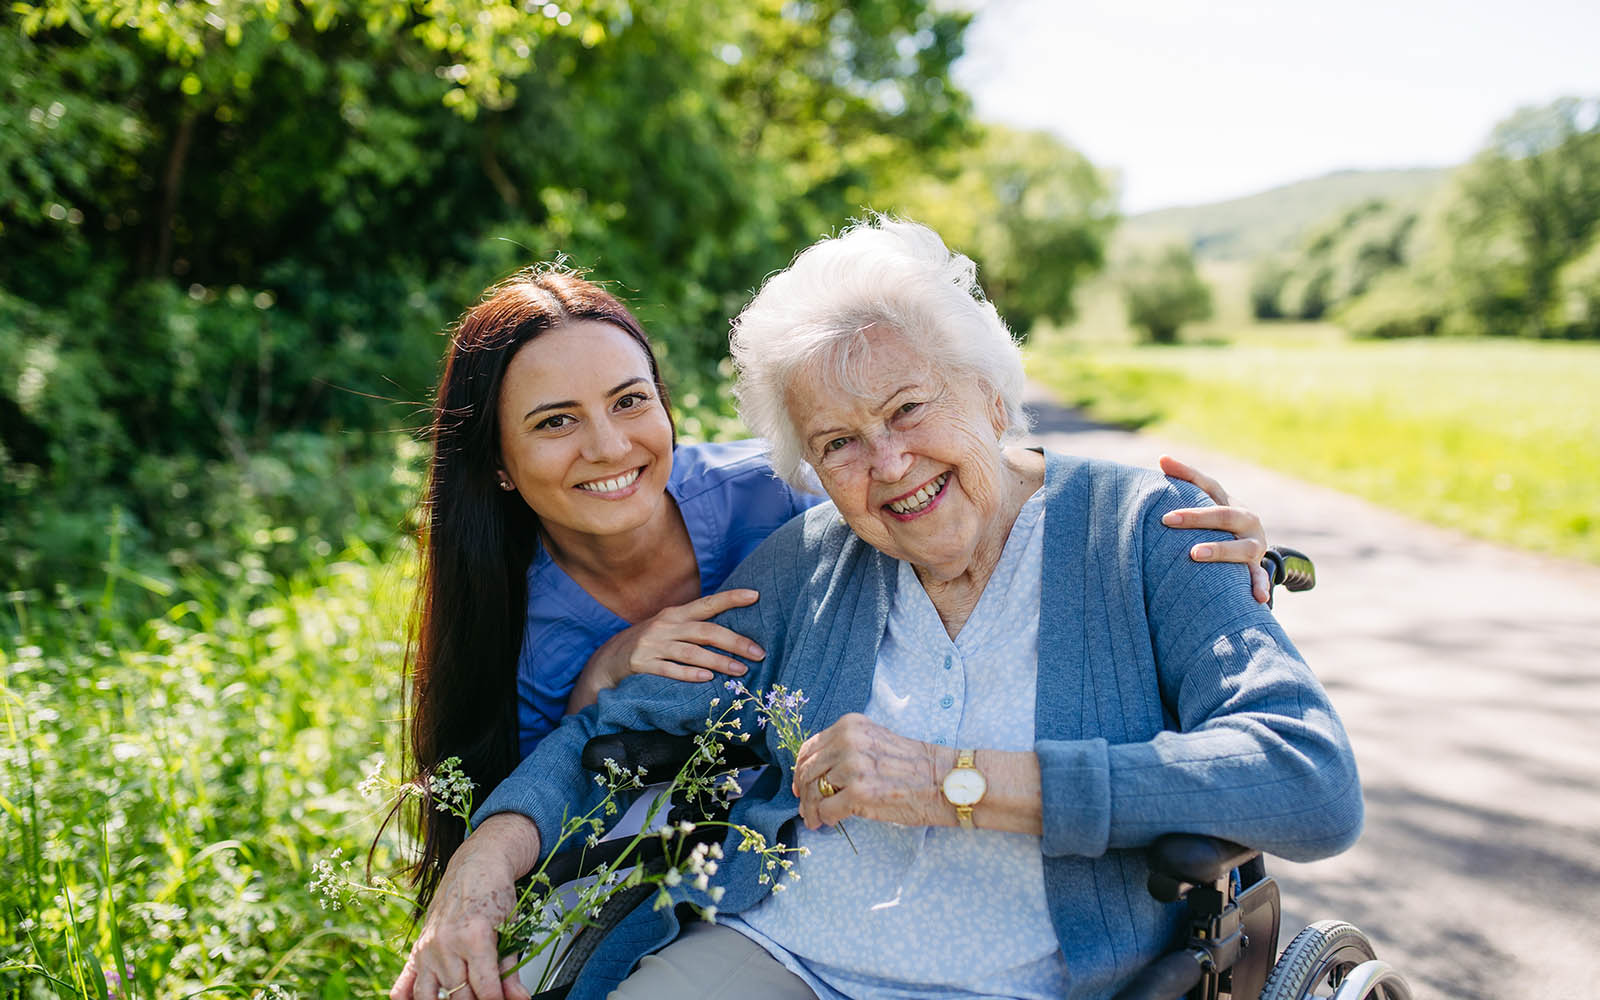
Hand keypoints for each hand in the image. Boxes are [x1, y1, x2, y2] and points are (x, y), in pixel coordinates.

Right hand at [390, 815, 538, 999]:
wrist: (476, 865)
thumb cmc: (495, 892)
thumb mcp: (511, 928)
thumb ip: (511, 969)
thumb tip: (519, 999)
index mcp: (475, 937)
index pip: (485, 989)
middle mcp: (447, 944)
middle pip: (460, 996)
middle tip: (489, 997)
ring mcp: (429, 948)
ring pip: (431, 996)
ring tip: (465, 997)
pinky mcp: (418, 948)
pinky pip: (404, 983)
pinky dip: (406, 999)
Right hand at [567, 590, 764, 713]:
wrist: (606, 662)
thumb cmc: (647, 645)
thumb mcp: (668, 629)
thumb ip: (694, 627)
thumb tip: (733, 632)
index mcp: (674, 615)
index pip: (707, 604)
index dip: (730, 598)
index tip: (755, 595)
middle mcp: (664, 626)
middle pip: (705, 631)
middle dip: (734, 641)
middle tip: (759, 653)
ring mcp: (652, 645)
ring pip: (691, 652)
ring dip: (718, 661)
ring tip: (741, 670)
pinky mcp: (641, 665)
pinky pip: (669, 670)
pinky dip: (689, 674)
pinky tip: (707, 679)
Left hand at [789, 714, 944, 830]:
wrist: (945, 781)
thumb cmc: (915, 766)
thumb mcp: (876, 741)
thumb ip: (848, 749)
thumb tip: (819, 772)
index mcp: (851, 726)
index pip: (810, 747)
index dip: (800, 769)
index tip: (800, 785)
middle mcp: (848, 741)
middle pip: (808, 770)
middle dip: (803, 793)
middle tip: (806, 809)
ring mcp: (852, 767)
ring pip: (813, 791)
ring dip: (811, 809)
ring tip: (815, 820)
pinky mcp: (858, 793)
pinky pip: (826, 809)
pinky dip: (824, 819)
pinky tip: (828, 823)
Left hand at [1158, 455, 1271, 602]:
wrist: (1253, 548)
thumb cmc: (1217, 525)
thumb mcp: (1206, 505)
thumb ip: (1185, 485)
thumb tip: (1162, 458)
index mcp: (1228, 501)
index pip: (1207, 483)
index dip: (1186, 473)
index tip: (1162, 466)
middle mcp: (1245, 520)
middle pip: (1222, 515)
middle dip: (1195, 517)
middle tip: (1167, 519)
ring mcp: (1253, 545)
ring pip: (1240, 547)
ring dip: (1219, 550)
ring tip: (1194, 554)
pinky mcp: (1257, 567)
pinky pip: (1259, 578)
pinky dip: (1259, 586)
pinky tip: (1257, 598)